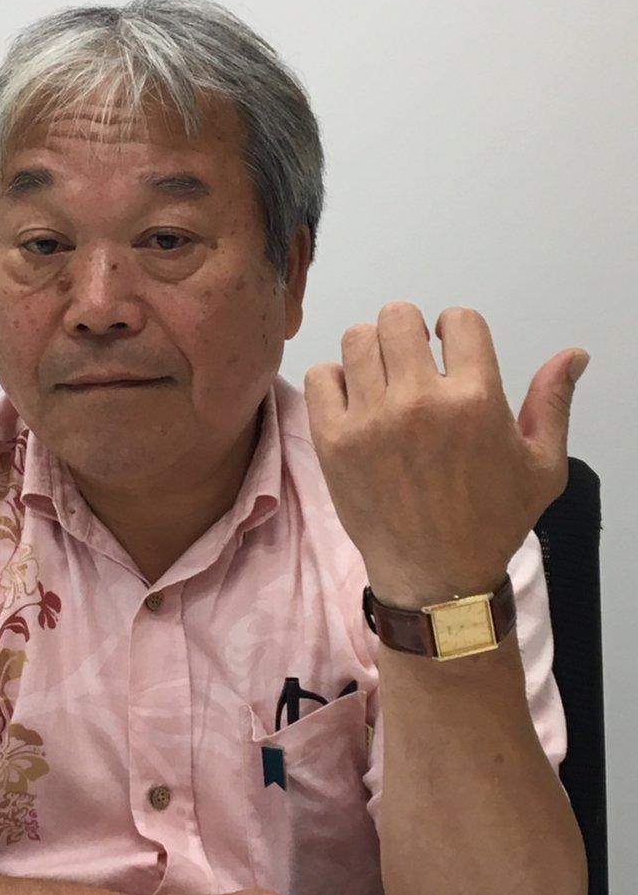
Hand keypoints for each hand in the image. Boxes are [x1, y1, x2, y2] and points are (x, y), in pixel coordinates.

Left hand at [303, 302, 589, 606]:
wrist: (435, 577)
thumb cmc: (490, 523)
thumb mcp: (542, 467)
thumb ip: (553, 402)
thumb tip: (573, 354)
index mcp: (476, 399)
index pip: (459, 319)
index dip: (454, 328)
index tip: (447, 347)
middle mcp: (420, 402)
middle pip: (398, 317)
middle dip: (407, 333)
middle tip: (410, 362)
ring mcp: (371, 420)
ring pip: (356, 340)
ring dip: (370, 353)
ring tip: (380, 382)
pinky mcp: (333, 441)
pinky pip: (320, 376)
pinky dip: (333, 382)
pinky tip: (353, 403)